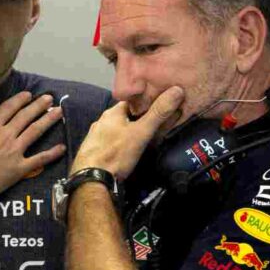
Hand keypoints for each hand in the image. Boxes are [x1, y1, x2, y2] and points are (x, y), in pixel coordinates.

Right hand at [0, 91, 64, 201]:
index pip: (8, 108)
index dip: (19, 100)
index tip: (29, 94)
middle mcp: (4, 135)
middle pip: (25, 116)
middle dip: (38, 106)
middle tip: (49, 99)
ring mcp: (13, 152)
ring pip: (35, 132)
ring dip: (47, 121)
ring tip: (58, 112)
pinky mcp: (18, 169)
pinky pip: (38, 160)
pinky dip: (51, 154)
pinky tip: (61, 147)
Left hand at [69, 86, 183, 180]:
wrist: (92, 179)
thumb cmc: (116, 153)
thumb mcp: (141, 132)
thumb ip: (158, 113)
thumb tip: (177, 90)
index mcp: (112, 112)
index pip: (132, 101)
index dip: (147, 102)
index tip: (160, 105)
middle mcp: (101, 121)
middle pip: (125, 115)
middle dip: (139, 119)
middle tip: (156, 124)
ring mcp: (95, 136)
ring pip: (117, 129)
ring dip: (129, 131)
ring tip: (145, 137)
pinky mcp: (94, 150)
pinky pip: (111, 141)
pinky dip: (120, 142)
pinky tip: (127, 149)